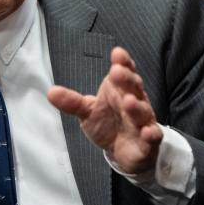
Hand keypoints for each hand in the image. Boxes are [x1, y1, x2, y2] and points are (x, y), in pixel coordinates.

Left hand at [47, 46, 162, 173]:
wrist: (121, 151)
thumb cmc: (107, 123)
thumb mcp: (87, 111)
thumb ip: (72, 102)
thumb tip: (51, 92)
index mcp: (120, 90)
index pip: (125, 72)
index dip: (123, 62)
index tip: (117, 53)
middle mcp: (135, 101)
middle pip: (134, 87)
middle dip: (127, 79)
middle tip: (116, 72)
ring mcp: (143, 121)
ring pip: (143, 111)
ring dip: (137, 106)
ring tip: (128, 101)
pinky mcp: (148, 141)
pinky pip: (153, 136)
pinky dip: (151, 134)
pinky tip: (147, 132)